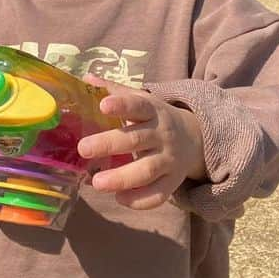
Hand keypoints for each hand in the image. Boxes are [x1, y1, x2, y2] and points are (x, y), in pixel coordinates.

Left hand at [77, 76, 206, 209]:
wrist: (195, 137)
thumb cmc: (155, 118)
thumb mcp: (141, 100)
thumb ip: (115, 91)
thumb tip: (86, 78)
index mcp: (152, 110)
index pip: (137, 105)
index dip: (121, 105)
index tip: (103, 105)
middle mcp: (162, 134)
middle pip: (137, 139)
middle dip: (109, 144)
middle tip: (83, 149)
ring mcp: (169, 159)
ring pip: (147, 170)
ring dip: (122, 178)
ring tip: (96, 183)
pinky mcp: (173, 181)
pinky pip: (159, 194)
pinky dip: (140, 200)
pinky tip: (119, 198)